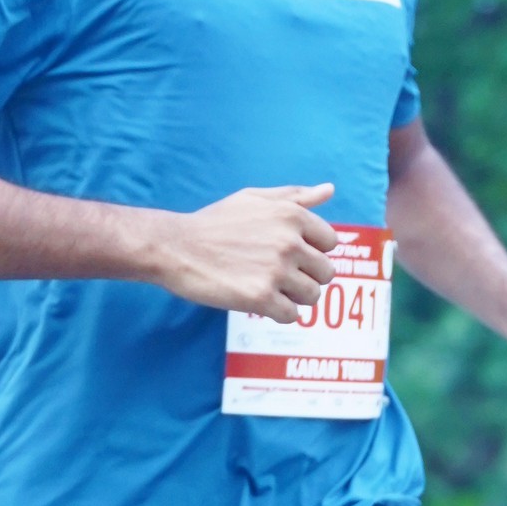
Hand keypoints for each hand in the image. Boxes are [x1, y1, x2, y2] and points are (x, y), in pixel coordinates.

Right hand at [149, 183, 336, 319]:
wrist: (176, 246)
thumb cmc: (214, 222)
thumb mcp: (254, 198)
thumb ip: (295, 196)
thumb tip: (329, 189)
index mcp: (291, 215)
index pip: (330, 242)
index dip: (312, 251)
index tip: (290, 255)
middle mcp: (289, 242)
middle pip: (326, 273)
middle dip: (307, 277)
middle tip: (279, 276)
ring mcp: (276, 271)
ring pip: (312, 296)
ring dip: (295, 297)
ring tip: (271, 289)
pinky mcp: (261, 298)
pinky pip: (292, 315)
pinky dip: (280, 313)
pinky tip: (261, 302)